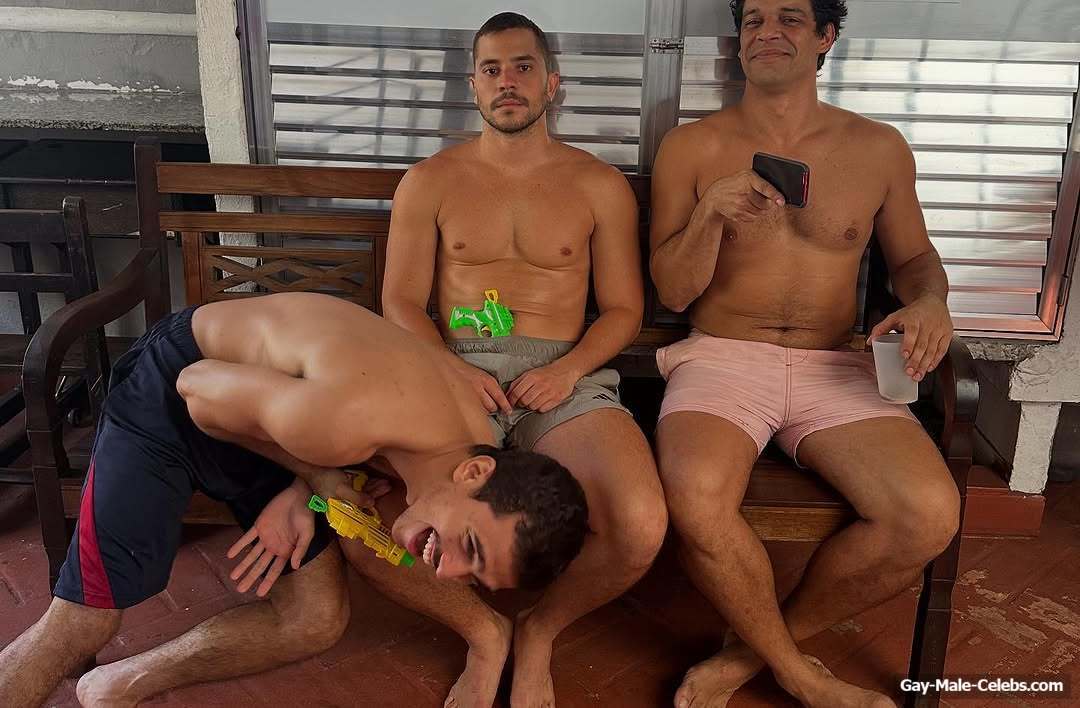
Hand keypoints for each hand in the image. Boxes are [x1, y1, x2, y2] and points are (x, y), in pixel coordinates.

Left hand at [227, 481, 313, 596]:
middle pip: (260, 566)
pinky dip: (239, 545)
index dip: (267, 582)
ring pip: (252, 554)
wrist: (298, 495)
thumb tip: (295, 567)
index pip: (275, 570)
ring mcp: (266, 537)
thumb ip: (300, 550)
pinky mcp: (259, 525)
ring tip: (233, 576)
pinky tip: (230, 555)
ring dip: (242, 565)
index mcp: (286, 550)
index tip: (259, 594)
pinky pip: (247, 537)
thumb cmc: (306, 515)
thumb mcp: (307, 534)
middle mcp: (274, 546)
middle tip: (240, 589)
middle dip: (250, 577)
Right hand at [311, 467, 390, 510]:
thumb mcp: (341, 490)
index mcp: (340, 508)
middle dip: (376, 493)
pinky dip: (370, 482)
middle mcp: (344, 502)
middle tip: (388, 487)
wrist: (312, 466)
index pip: (359, 510)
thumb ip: (356, 498)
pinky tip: (378, 479)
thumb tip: (371, 504)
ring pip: (364, 492)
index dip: (371, 507)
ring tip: (386, 483)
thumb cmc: (325, 478)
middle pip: (363, 500)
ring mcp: (346, 492)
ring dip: (375, 487)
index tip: (382, 502)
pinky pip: (361, 485)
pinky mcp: (347, 483)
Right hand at [452, 357, 511, 414]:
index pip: (500, 396)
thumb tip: (499, 400)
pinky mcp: (462, 398)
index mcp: (487, 380)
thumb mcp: (482, 375)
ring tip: (478, 404)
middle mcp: (479, 387)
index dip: (505, 406)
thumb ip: (490, 386)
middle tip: (490, 405)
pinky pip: (472, 410)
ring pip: (482, 410)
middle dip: (493, 408)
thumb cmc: (465, 371)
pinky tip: (471, 406)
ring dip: (483, 410)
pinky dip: (474, 410)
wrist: (449, 366)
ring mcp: (469, 394)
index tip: (509, 411)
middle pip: (492, 406)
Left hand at [507, 362, 580, 412]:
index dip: (512, 401)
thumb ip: (517, 383)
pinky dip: (540, 408)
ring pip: (533, 406)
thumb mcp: (529, 374)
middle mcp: (540, 384)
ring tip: (533, 401)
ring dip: (530, 406)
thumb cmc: (544, 373)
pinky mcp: (557, 398)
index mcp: (532, 377)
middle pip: (524, 401)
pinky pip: (543, 409)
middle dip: (521, 404)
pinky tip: (541, 402)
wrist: (565, 371)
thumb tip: (506, 395)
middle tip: (523, 403)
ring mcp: (549, 392)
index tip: (511, 404)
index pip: (517, 393)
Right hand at [701, 169, 785, 222]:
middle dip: (769, 204)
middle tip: (768, 200)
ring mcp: (740, 205)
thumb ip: (760, 180)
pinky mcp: (737, 214)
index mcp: (748, 179)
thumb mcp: (746, 175)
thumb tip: (777, 192)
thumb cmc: (734, 184)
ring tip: (755, 203)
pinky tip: (748, 207)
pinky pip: (753, 218)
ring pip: (761, 213)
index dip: (775, 195)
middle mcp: (744, 192)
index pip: (765, 188)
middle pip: (766, 204)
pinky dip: (754, 214)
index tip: (781, 201)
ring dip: (762, 210)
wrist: (715, 196)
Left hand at [869, 295, 953, 381]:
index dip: (908, 344)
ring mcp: (939, 329)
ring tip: (917, 375)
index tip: (904, 355)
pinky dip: (936, 360)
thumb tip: (870, 341)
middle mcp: (928, 324)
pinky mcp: (947, 334)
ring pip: (932, 349)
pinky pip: (942, 350)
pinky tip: (929, 368)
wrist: (933, 301)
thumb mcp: (895, 316)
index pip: (911, 332)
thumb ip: (881, 328)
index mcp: (914, 318)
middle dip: (915, 360)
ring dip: (925, 364)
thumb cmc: (912, 312)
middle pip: (922, 345)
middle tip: (909, 372)